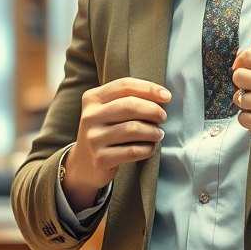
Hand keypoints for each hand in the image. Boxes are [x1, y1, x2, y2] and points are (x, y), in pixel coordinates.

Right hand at [63, 77, 169, 212]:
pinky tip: (151, 148)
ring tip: (158, 134)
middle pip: (129, 106)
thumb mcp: (108, 111)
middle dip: (153, 110)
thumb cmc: (105, 131)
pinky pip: (132, 151)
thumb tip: (162, 96)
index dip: (149, 89)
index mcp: (93, 98)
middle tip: (163, 117)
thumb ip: (128, 99)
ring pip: (133, 129)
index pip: (124, 86)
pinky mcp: (100, 158)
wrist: (84, 163)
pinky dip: (147, 149)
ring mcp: (94, 138)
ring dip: (152, 131)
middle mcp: (90, 116)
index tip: (167, 96)